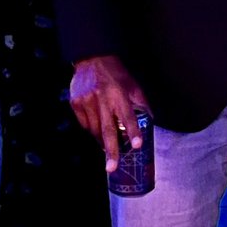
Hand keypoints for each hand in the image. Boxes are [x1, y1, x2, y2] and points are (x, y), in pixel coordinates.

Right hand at [69, 55, 149, 171]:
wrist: (91, 59)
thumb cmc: (116, 74)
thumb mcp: (133, 85)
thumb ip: (141, 104)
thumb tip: (150, 123)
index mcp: (119, 95)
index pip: (128, 117)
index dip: (133, 132)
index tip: (137, 145)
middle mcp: (102, 100)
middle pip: (107, 130)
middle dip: (111, 151)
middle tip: (112, 168)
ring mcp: (86, 102)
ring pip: (94, 131)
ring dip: (102, 143)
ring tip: (109, 152)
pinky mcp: (75, 104)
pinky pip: (84, 125)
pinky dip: (92, 131)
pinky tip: (98, 133)